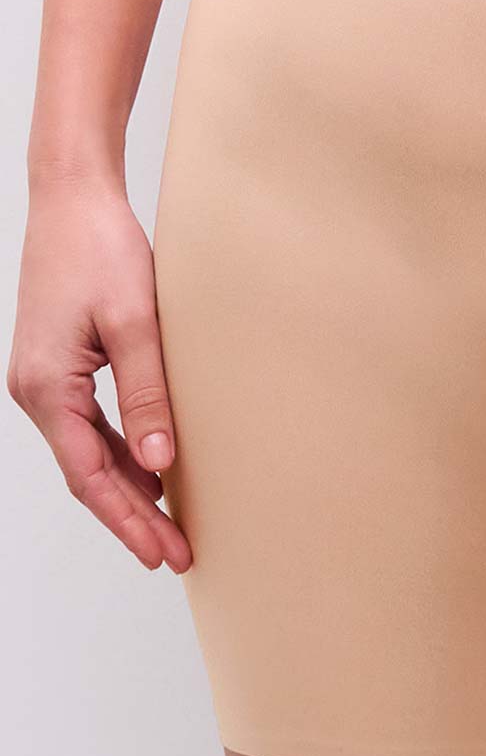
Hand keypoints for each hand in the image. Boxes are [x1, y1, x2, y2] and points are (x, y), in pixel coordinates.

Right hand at [8, 172, 191, 571]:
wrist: (73, 200)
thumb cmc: (101, 251)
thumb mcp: (135, 325)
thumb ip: (147, 395)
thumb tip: (160, 461)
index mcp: (46, 387)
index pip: (91, 476)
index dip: (129, 520)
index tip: (164, 554)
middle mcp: (36, 391)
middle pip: (89, 475)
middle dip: (134, 519)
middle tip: (179, 555)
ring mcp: (45, 382)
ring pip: (90, 456)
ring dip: (131, 493)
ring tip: (172, 529)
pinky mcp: (62, 369)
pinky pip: (91, 429)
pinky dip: (124, 457)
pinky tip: (155, 475)